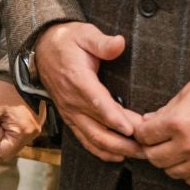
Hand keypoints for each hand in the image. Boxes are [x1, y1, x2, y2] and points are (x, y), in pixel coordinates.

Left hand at [0, 78, 41, 159]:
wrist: (21, 70)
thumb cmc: (5, 89)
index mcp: (23, 133)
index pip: (3, 153)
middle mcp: (33, 133)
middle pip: (10, 146)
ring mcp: (37, 126)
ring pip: (14, 137)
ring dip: (5, 128)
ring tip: (4, 111)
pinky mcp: (36, 119)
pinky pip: (20, 129)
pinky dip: (12, 122)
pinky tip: (10, 110)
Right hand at [36, 22, 142, 161]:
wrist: (42, 49)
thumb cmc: (67, 41)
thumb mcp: (84, 34)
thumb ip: (102, 42)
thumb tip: (119, 44)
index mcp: (77, 80)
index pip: (97, 103)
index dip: (114, 118)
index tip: (131, 129)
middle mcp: (72, 101)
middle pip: (98, 129)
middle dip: (123, 142)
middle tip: (146, 147)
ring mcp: (70, 112)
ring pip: (93, 139)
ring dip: (116, 149)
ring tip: (139, 154)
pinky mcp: (70, 118)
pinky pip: (84, 139)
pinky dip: (101, 151)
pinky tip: (118, 156)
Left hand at [136, 70, 189, 185]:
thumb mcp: (189, 92)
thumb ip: (166, 110)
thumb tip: (148, 121)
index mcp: (178, 122)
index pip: (144, 136)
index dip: (142, 131)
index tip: (145, 128)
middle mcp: (188, 145)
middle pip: (153, 157)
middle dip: (151, 147)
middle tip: (157, 139)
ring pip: (170, 171)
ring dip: (168, 160)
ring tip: (175, 147)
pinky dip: (186, 171)